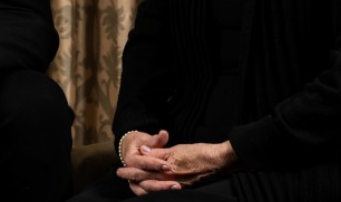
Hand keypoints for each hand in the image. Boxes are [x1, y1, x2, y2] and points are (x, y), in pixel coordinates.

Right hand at [116, 130, 181, 194]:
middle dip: (160, 183)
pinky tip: (170, 192)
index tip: (168, 166)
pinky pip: (146, 193)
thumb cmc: (141, 143)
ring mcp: (133, 180)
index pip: (143, 163)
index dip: (155, 164)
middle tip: (176, 184)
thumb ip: (156, 139)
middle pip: (144, 179)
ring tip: (176, 188)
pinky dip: (157, 194)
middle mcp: (130, 171)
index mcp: (131, 159)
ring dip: (160, 190)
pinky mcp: (138, 187)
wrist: (132, 150)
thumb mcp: (147, 139)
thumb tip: (164, 134)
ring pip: (145, 189)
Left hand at [117, 134, 237, 191]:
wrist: (219, 161)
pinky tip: (151, 189)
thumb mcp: (177, 149)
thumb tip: (143, 152)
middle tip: (121, 175)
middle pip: (146, 181)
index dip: (131, 170)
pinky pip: (164, 191)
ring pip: (153, 188)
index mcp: (167, 168)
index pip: (144, 170)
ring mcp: (178, 185)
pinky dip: (154, 190)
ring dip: (141, 186)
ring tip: (131, 183)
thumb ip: (159, 152)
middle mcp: (170, 179)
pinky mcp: (184, 188)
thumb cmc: (200, 152)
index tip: (120, 170)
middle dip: (133, 178)